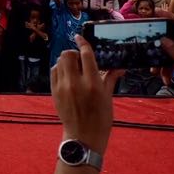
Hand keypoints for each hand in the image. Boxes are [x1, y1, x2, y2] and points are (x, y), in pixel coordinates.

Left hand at [50, 34, 121, 154]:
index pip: (86, 55)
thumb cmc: (101, 118)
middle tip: (80, 60)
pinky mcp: (54, 91)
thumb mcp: (108, 98)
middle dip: (74, 53)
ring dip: (66, 61)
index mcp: (93, 84)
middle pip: (68, 55)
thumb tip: (120, 66)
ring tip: (74, 68)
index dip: (82, 43)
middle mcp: (76, 83)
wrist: (83, 136)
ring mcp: (62, 87)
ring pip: (59, 62)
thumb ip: (110, 78)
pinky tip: (67, 74)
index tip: (79, 37)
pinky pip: (54, 72)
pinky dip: (59, 69)